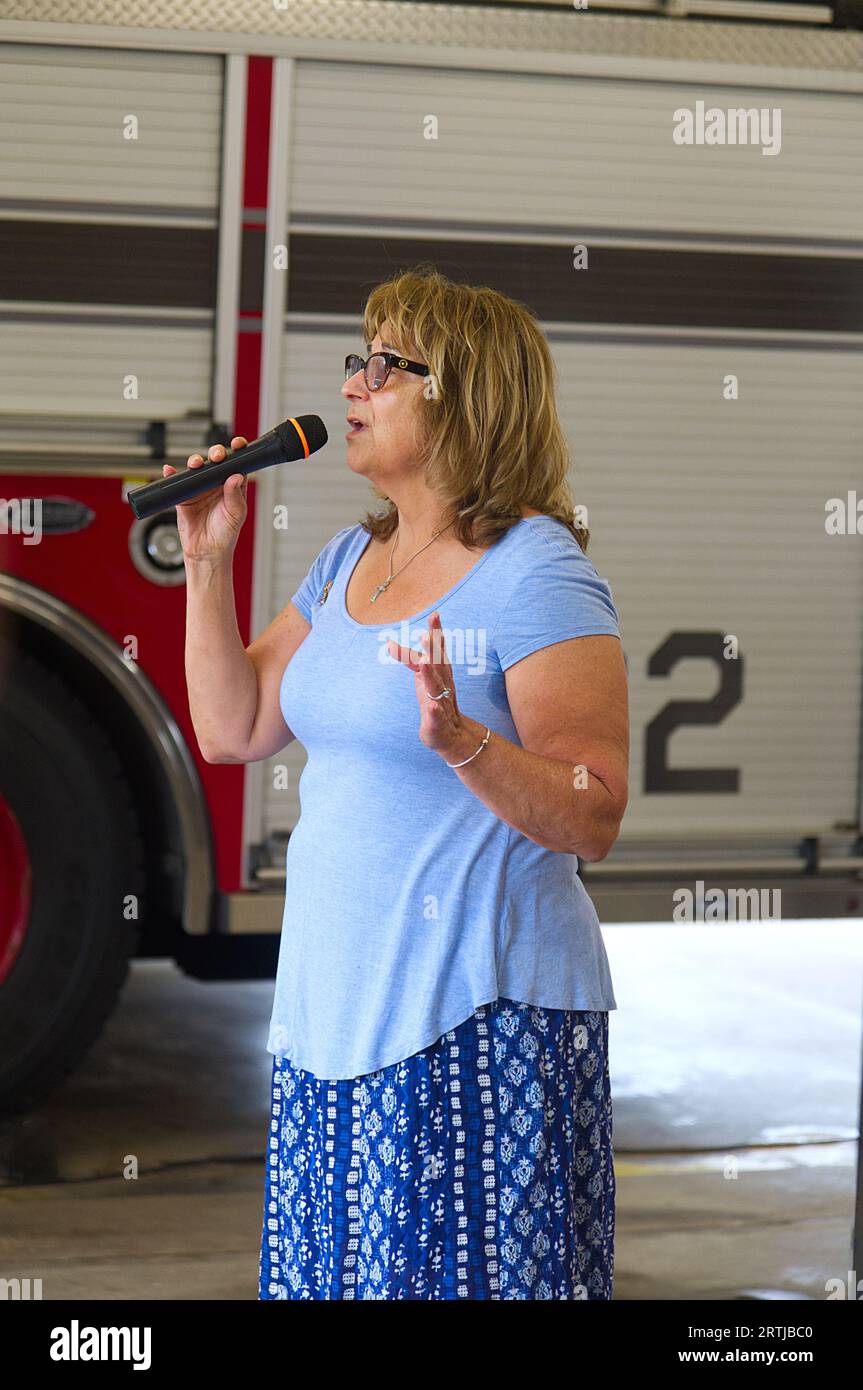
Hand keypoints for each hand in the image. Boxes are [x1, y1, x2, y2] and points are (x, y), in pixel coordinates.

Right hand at [162, 438, 248, 562]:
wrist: (206, 552)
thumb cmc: (225, 534)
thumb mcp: (236, 515)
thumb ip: (235, 496)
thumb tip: (236, 476)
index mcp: (233, 486)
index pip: (236, 463)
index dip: (238, 451)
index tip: (238, 444)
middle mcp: (216, 484)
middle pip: (215, 461)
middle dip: (216, 453)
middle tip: (216, 456)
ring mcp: (199, 489)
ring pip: (196, 468)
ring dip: (195, 461)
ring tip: (195, 464)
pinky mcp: (184, 496)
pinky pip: (176, 482)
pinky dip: (171, 474)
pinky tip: (169, 470)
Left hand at [386, 611, 465, 758]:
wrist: (452, 735)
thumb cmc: (436, 702)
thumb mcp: (422, 677)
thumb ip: (408, 660)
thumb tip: (390, 643)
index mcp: (440, 672)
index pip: (438, 650)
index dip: (436, 633)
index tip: (435, 614)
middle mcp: (443, 684)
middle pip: (439, 663)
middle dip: (433, 648)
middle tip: (427, 632)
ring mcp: (441, 703)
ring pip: (436, 686)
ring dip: (430, 674)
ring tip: (425, 662)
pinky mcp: (437, 722)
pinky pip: (436, 715)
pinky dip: (434, 711)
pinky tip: (432, 706)